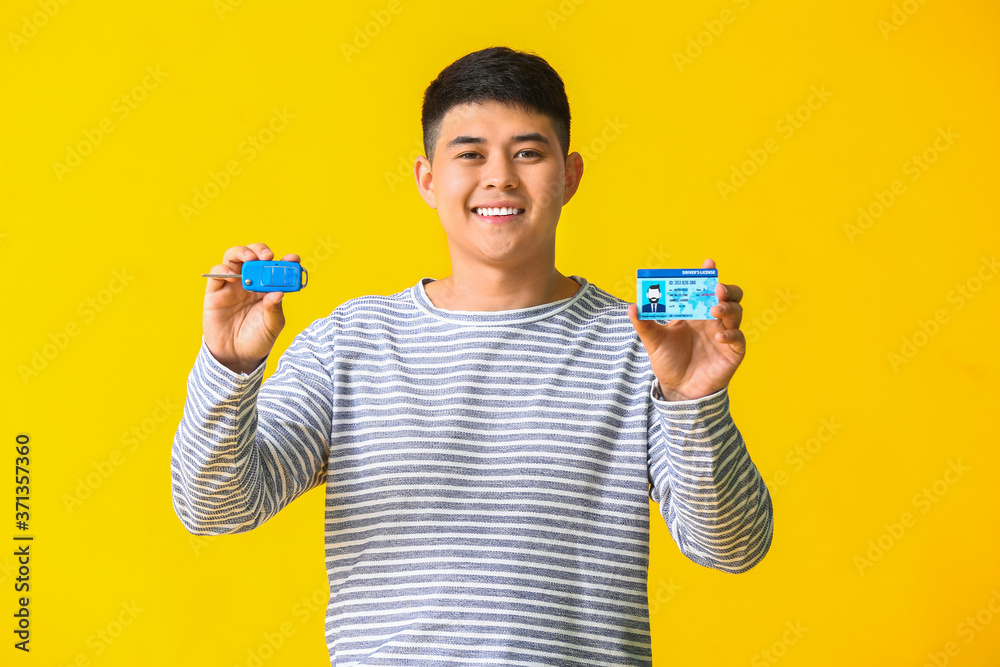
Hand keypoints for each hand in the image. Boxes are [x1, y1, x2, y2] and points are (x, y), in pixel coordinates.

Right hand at [203, 243, 299, 373]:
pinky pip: (216, 273)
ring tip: (251, 259)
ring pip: (233, 257)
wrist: (236, 356)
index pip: (276, 267)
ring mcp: (232, 285)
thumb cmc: (257, 339)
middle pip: (253, 255)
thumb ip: (275, 309)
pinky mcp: (215, 292)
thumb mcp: (272, 326)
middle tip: (268, 256)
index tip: (293, 259)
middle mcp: (249, 282)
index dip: (285, 261)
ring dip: (242, 252)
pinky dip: (223, 269)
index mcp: (267, 287)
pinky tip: (233, 276)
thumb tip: (279, 292)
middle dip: (260, 250)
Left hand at [627, 258, 745, 400]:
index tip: (708, 264)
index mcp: (696, 311)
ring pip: (736, 312)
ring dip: (728, 307)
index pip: (705, 288)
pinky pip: (738, 338)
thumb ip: (644, 324)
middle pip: (729, 296)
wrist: (677, 389)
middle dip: (726, 288)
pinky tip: (720, 336)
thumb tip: (632, 307)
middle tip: (716, 288)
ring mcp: (724, 334)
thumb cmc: (668, 361)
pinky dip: (731, 334)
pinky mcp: (733, 352)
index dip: (708, 275)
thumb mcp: (653, 341)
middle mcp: (713, 320)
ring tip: (715, 309)